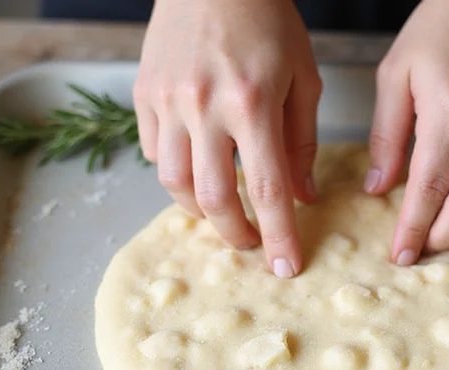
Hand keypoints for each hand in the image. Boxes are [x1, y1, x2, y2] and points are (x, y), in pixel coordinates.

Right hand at [134, 0, 321, 277]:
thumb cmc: (268, 21)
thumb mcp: (304, 78)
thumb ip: (302, 142)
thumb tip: (303, 197)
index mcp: (253, 103)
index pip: (267, 190)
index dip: (277, 236)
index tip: (286, 267)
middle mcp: (205, 106)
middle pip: (213, 198)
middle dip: (235, 233)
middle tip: (251, 243)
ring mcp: (168, 101)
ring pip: (173, 183)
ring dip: (200, 210)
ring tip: (223, 211)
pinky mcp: (144, 93)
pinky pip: (152, 152)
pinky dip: (175, 174)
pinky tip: (196, 172)